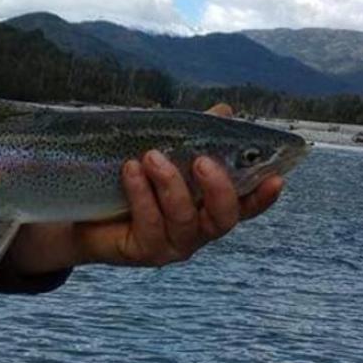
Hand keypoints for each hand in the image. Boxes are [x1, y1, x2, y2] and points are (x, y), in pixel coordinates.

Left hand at [8, 104, 282, 273]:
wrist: (85, 209)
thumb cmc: (134, 179)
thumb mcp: (166, 150)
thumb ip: (197, 135)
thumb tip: (225, 111)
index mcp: (209, 206)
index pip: (246, 205)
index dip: (263, 195)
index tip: (276, 177)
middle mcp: (198, 229)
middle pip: (223, 218)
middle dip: (217, 188)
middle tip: (201, 160)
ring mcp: (172, 244)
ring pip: (184, 219)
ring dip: (170, 185)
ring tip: (151, 156)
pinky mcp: (143, 251)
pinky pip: (149, 224)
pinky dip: (141, 194)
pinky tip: (130, 170)